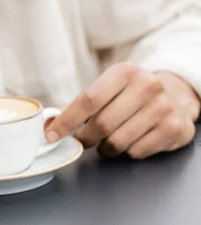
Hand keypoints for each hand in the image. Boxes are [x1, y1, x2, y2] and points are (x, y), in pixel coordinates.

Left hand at [45, 62, 199, 158]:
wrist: (176, 95)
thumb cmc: (131, 94)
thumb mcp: (107, 89)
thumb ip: (77, 105)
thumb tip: (49, 122)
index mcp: (124, 72)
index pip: (88, 100)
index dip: (66, 121)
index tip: (51, 135)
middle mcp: (147, 86)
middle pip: (101, 124)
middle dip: (85, 138)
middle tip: (82, 141)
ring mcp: (163, 108)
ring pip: (117, 142)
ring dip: (105, 148)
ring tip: (108, 140)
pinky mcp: (174, 128)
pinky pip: (136, 152)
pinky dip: (127, 152)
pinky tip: (132, 140)